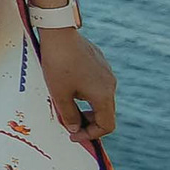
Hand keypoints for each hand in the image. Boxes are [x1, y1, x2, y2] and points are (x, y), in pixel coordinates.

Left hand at [37, 18, 117, 143]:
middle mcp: (110, 85)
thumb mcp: (59, 94)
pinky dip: (86, 93)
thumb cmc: (58, 64)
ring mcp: (107, 73)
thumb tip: (75, 129)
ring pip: (100, 98)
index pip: (106, 125)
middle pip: (105, 113)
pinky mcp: (100, 64)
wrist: (59, 34)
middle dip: (88, 122)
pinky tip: (68, 86)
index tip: (73, 136)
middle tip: (69, 125)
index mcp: (104, 95)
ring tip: (66, 105)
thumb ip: (69, 115)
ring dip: (86, 107)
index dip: (90, 135)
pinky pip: (97, 84)